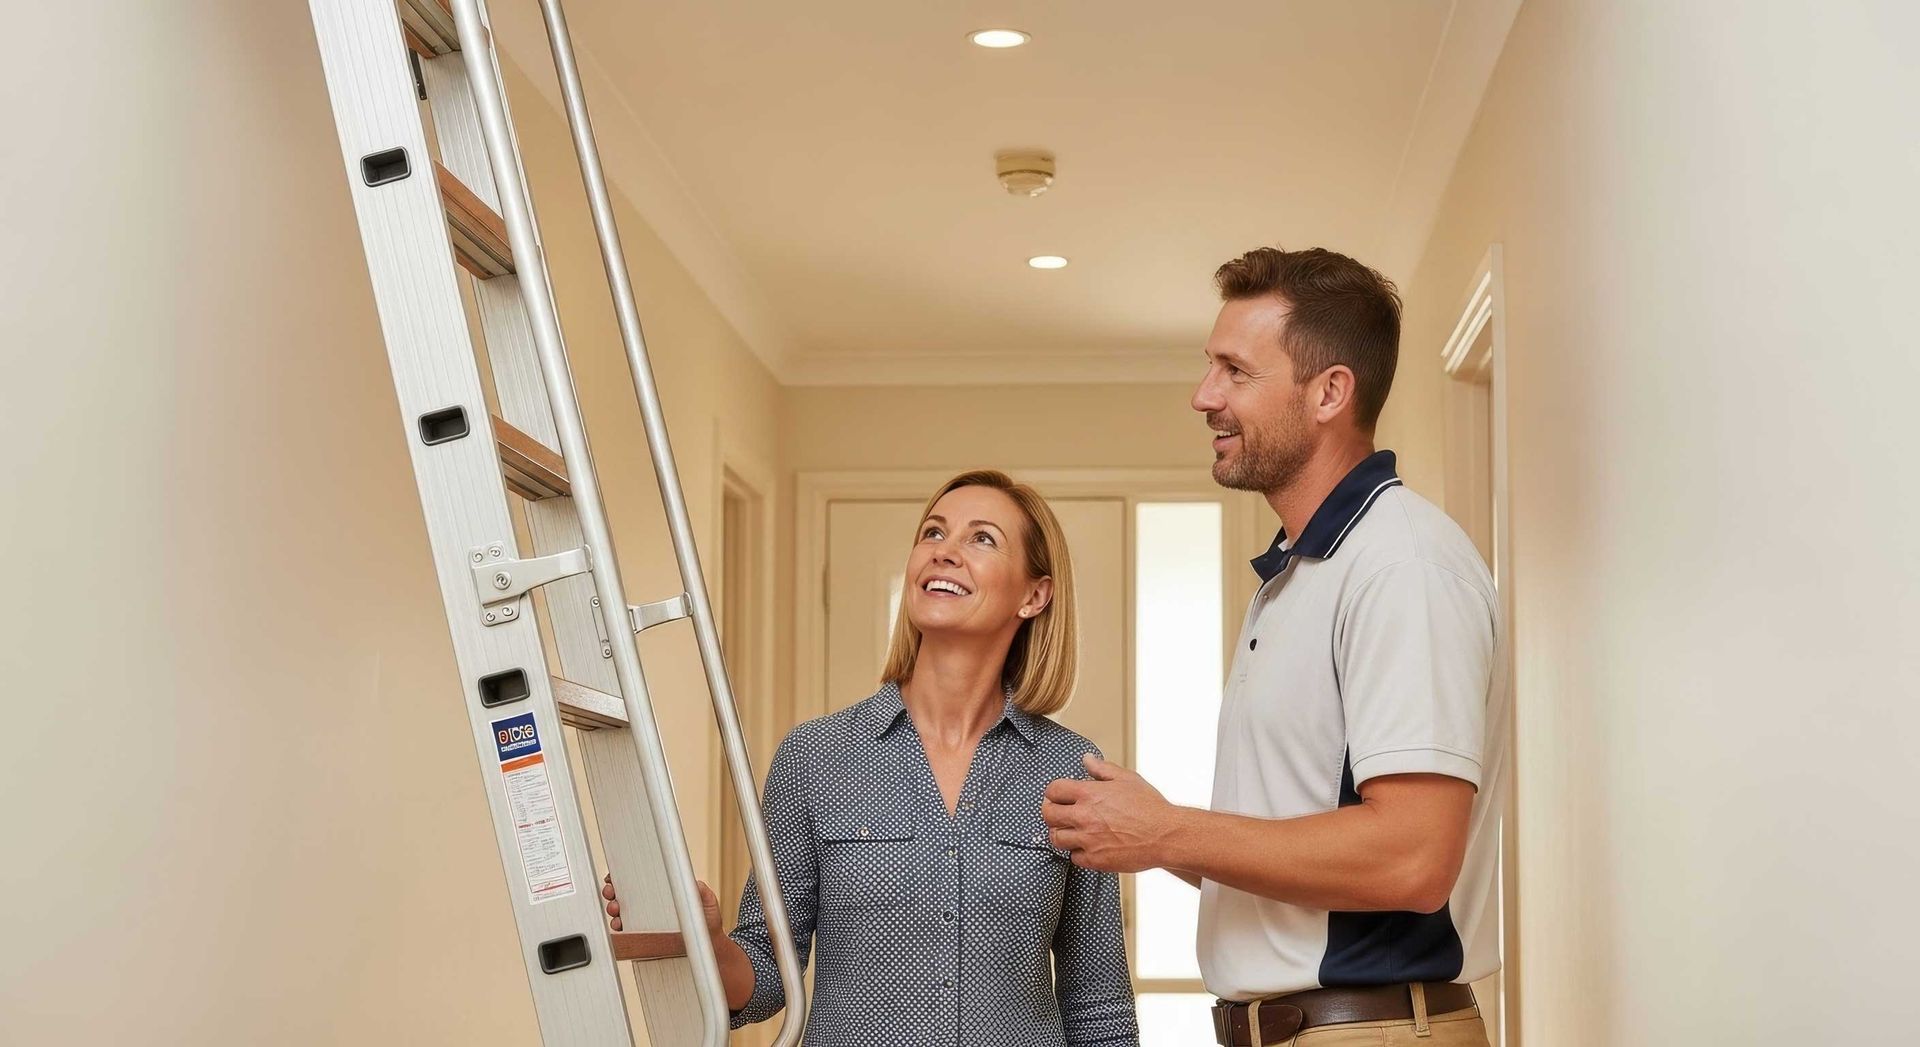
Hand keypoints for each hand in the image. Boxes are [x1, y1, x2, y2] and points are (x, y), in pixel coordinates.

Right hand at [602, 874, 722, 937]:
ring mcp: (646, 921)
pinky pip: (626, 931)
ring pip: (621, 912)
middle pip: (625, 894)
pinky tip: (619, 925)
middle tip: (612, 891)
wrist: (709, 945)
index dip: (624, 877)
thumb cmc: (707, 920)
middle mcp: (651, 905)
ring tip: (615, 908)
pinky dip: (618, 927)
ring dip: (613, 908)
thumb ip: (699, 889)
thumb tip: (690, 882)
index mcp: (663, 891)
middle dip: (613, 891)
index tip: (615, 876)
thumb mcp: (707, 900)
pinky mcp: (645, 937)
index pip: (639, 880)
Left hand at [1041, 752, 1181, 872]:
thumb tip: (1087, 759)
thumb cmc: (1150, 807)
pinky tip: (1087, 846)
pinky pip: (1074, 857)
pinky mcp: (1095, 859)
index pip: (1053, 790)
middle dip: (1051, 812)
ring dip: (1062, 833)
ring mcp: (1088, 839)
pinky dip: (1077, 852)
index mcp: (1089, 794)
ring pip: (1057, 838)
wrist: (1165, 835)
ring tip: (1071, 831)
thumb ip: (1102, 769)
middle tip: (1058, 814)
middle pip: (1048, 815)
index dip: (1053, 792)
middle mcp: (1084, 816)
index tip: (1057, 796)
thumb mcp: (1127, 779)